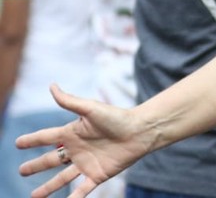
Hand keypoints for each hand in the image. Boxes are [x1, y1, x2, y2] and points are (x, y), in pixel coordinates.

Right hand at [15, 85, 149, 197]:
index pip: (46, 137)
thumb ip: (69, 101)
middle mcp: (77, 149)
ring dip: (48, 187)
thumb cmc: (117, 117)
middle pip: (51, 160)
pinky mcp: (98, 175)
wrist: (141, 131)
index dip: (31, 140)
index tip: (17, 143)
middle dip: (36, 165)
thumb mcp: (90, 109)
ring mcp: (86, 163)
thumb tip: (52, 86)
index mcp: (73, 133)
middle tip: (22, 170)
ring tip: (34, 196)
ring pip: (62, 178)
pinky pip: (82, 190)